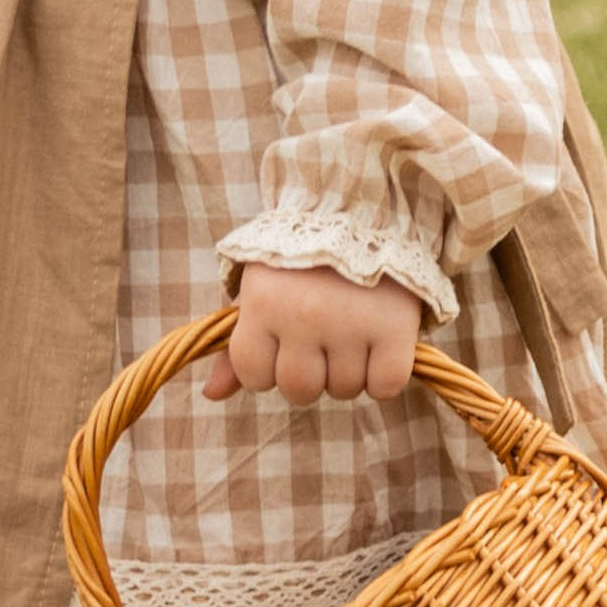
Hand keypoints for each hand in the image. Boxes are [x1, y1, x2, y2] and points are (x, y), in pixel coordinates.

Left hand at [203, 263, 423, 406]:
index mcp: (263, 302)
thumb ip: (236, 347)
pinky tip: (380, 344)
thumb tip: (212, 394)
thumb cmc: (301, 261)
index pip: (254, 376)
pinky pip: (385, 386)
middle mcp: (304, 315)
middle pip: (300, 391)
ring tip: (352, 330)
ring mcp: (352, 323)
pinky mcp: (395, 328)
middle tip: (322, 336)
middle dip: (310, 373)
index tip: (283, 339)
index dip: (268, 367)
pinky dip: (384, 376)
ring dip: (348, 371)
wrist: (364, 212)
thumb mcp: (261, 292)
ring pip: (344, 390)